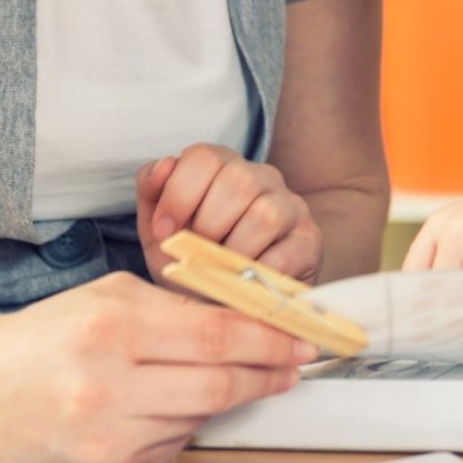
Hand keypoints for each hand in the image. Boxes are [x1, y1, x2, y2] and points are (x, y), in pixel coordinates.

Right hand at [0, 271, 317, 462]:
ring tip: (233, 378)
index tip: (301, 339)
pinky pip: (169, 449)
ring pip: (197, 421)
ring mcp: (103, 440)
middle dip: (266, 375)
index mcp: (111, 330)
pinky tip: (176, 406)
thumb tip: (250, 320)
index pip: (217, 336)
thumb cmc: (48, 335)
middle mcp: (106, 389)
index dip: (270, 339)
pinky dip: (184, 426)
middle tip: (292, 365)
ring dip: (225, 401)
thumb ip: (178, 307)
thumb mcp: (111, 297)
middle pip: (218, 388)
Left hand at [137, 144, 323, 284]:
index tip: (165, 233)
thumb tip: (164, 166)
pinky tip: (243, 284)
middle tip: (196, 255)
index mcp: (225, 166)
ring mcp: (292, 207)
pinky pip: (286, 252)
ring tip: (220, 272)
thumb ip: (152, 194)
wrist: (226, 305)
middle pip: (238, 180)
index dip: (179, 194)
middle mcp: (263, 178)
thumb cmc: (194, 263)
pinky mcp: (310, 242)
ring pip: (265, 213)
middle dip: (207, 225)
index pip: (205, 156)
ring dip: (233, 251)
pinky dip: (257, 273)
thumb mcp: (161, 232)